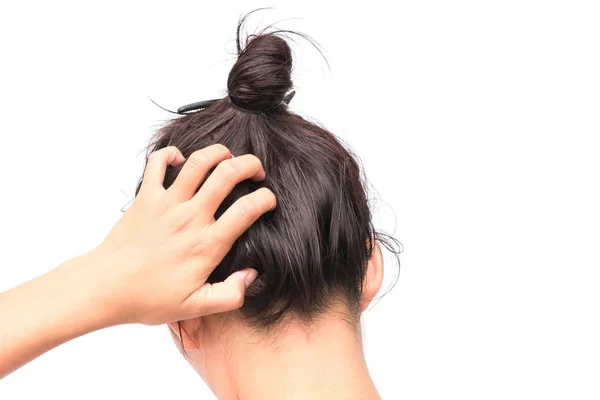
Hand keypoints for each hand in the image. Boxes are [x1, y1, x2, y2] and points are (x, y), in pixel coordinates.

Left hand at [76, 144, 274, 325]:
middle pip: (227, 174)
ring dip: (219, 152)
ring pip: (198, 162)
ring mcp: (167, 204)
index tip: (268, 201)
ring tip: (227, 158)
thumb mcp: (196, 307)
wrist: (105, 287)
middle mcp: (190, 218)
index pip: (247, 209)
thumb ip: (230, 295)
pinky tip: (180, 161)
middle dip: (250, 164)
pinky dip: (171, 154)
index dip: (266, 199)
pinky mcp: (146, 197)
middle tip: (255, 171)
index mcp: (207, 244)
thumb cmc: (149, 298)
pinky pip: (158, 162)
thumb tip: (251, 275)